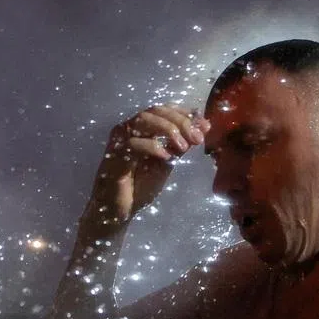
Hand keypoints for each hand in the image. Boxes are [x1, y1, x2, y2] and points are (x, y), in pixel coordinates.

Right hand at [93, 105, 208, 219]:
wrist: (122, 208)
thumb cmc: (141, 185)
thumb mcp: (167, 162)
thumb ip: (181, 145)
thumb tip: (202, 128)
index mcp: (144, 128)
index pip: (165, 110)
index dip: (185, 114)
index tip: (204, 125)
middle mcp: (131, 128)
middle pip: (156, 110)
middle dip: (180, 121)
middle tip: (196, 137)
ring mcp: (121, 138)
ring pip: (144, 119)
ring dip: (168, 129)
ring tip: (183, 146)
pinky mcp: (114, 152)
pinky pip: (133, 142)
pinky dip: (152, 146)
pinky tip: (166, 157)